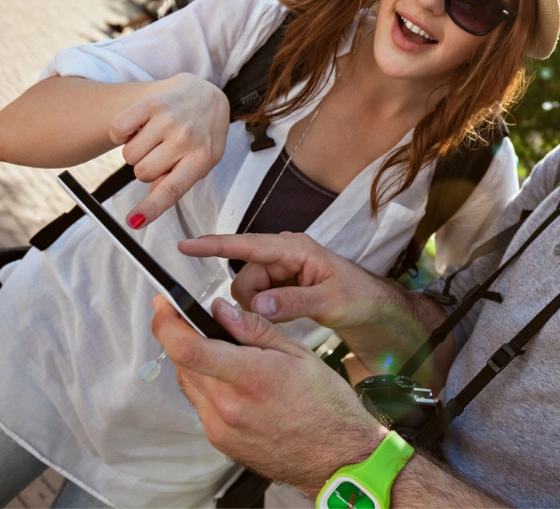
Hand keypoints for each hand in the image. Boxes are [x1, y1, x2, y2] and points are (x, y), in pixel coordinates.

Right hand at [110, 73, 229, 227]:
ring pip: (129, 155)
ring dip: (136, 151)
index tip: (133, 222)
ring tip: (155, 138)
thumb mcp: (202, 161)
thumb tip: (154, 196)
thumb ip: (179, 180)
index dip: (151, 208)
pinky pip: (118, 129)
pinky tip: (141, 127)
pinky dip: (122, 133)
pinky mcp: (150, 102)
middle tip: (161, 153)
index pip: (172, 189)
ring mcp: (168, 119)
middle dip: (146, 168)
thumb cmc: (202, 134)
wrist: (205, 94)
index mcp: (202, 158)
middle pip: (142, 173)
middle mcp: (186, 138)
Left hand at [151, 295, 385, 495]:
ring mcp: (220, 427)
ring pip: (188, 382)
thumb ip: (254, 330)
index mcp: (250, 378)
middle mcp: (227, 406)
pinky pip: (200, 404)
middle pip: (182, 363)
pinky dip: (206, 384)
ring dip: (194, 361)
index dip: (167, 322)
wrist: (335, 456)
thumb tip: (219, 309)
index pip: (188, 348)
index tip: (163, 305)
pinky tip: (230, 380)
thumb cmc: (325, 404)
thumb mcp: (298, 354)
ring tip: (220, 351)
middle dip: (182, 337)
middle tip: (195, 321)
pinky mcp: (219, 440)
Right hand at [179, 232, 430, 373]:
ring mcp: (279, 269)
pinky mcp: (278, 284)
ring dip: (258, 308)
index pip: (248, 245)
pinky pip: (256, 299)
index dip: (216, 245)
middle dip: (252, 301)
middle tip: (280, 314)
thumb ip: (293, 302)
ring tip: (290, 313)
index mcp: (295, 249)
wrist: (372, 306)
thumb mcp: (329, 300)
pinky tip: (283, 315)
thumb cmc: (357, 295)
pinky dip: (262, 311)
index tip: (186, 245)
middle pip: (243, 278)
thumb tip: (258, 306)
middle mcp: (282, 254)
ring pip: (246, 292)